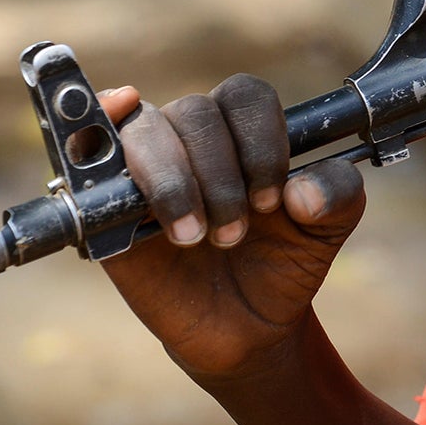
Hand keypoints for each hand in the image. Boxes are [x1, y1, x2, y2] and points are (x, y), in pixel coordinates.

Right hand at [93, 79, 366, 379]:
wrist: (246, 328)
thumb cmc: (282, 264)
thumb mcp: (328, 230)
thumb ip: (339, 194)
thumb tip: (302, 188)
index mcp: (244, 131)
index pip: (246, 96)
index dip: (260, 143)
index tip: (273, 199)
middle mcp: (192, 137)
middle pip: (196, 113)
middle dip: (221, 178)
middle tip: (236, 235)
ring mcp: (145, 165)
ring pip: (148, 130)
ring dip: (176, 183)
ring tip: (195, 238)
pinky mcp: (105, 201)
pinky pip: (87, 149)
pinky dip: (94, 132)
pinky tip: (115, 160)